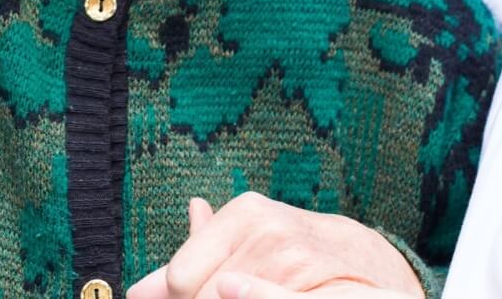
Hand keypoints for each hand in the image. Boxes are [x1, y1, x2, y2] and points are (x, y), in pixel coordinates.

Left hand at [126, 193, 425, 298]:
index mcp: (244, 212)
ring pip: (225, 297)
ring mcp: (292, 260)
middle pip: (201, 295)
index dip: (182, 296)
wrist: (367, 263)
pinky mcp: (310, 289)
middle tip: (228, 291)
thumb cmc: (293, 254)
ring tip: (244, 293)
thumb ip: (192, 261)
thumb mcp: (245, 243)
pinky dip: (251, 297)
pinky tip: (238, 292)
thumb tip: (134, 290)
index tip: (193, 293)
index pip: (179, 278)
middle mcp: (267, 229)